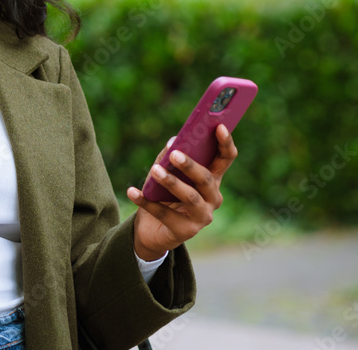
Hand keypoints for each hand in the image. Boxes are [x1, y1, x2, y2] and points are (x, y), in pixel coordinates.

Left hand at [126, 124, 238, 259]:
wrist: (152, 230)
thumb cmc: (162, 195)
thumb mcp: (165, 172)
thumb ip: (169, 156)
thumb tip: (173, 141)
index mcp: (212, 180)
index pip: (225, 159)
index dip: (225, 143)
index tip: (219, 126)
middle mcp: (213, 198)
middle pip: (206, 179)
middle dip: (190, 166)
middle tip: (175, 154)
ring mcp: (202, 217)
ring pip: (190, 197)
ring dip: (171, 182)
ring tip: (154, 170)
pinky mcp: (186, 232)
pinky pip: (164, 213)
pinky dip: (146, 202)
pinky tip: (132, 191)